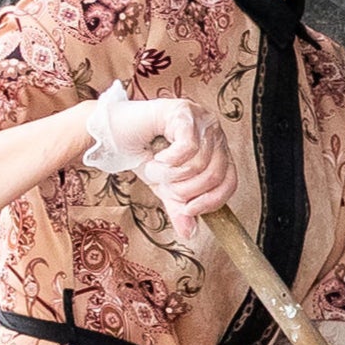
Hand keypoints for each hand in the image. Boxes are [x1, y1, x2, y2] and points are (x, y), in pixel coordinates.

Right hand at [82, 81, 236, 238]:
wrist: (114, 134)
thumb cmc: (144, 154)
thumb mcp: (165, 186)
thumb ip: (180, 206)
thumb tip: (190, 233)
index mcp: (216, 149)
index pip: (229, 181)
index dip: (212, 201)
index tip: (189, 210)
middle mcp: (214, 132)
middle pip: (214, 175)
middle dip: (185, 190)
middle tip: (164, 186)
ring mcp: (201, 119)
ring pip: (198, 164)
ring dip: (170, 176)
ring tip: (155, 169)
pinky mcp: (184, 111)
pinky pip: (187, 147)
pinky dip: (168, 161)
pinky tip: (157, 156)